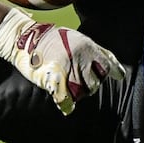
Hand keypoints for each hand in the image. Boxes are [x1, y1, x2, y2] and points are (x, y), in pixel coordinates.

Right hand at [0, 8, 124, 114]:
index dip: (113, 72)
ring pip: (82, 93)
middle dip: (90, 85)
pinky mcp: (54, 78)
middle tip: (80, 81)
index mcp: (88, 47)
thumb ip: (97, 52)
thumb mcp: (79, 38)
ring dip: (78, 94)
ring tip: (70, 88)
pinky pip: (66, 100)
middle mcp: (80, 57)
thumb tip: (117, 70)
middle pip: (95, 83)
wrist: (26, 37)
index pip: (108, 65)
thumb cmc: (54, 39)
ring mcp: (67, 68)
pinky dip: (67, 105)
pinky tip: (66, 106)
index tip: (118, 77)